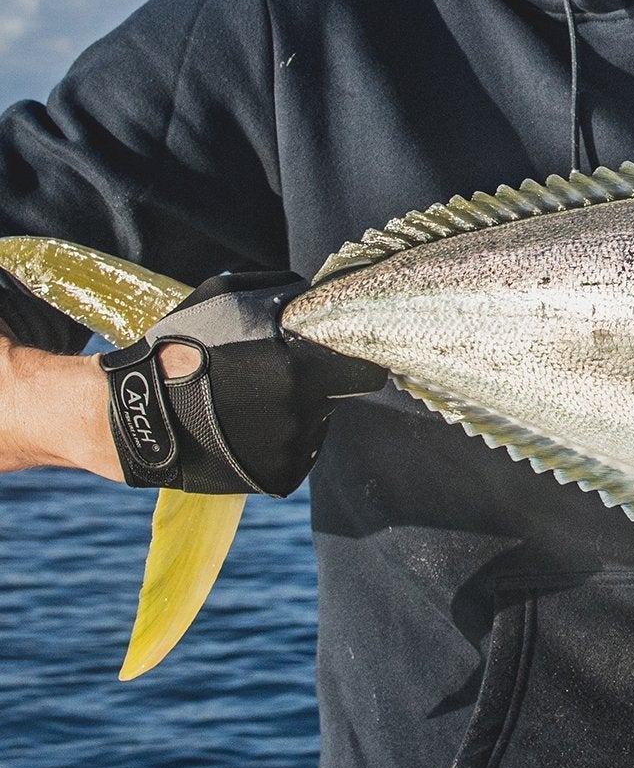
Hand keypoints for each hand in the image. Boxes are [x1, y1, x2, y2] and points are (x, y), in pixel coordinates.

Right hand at [101, 273, 385, 496]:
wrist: (135, 414)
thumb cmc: (181, 347)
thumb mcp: (226, 297)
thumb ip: (281, 291)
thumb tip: (317, 292)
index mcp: (301, 365)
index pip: (363, 369)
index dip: (350, 360)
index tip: (336, 356)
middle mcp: (305, 409)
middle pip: (333, 395)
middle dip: (312, 384)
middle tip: (271, 378)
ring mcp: (293, 447)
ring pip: (312, 424)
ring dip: (292, 414)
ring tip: (245, 405)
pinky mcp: (280, 476)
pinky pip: (294, 453)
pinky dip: (275, 442)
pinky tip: (240, 429)